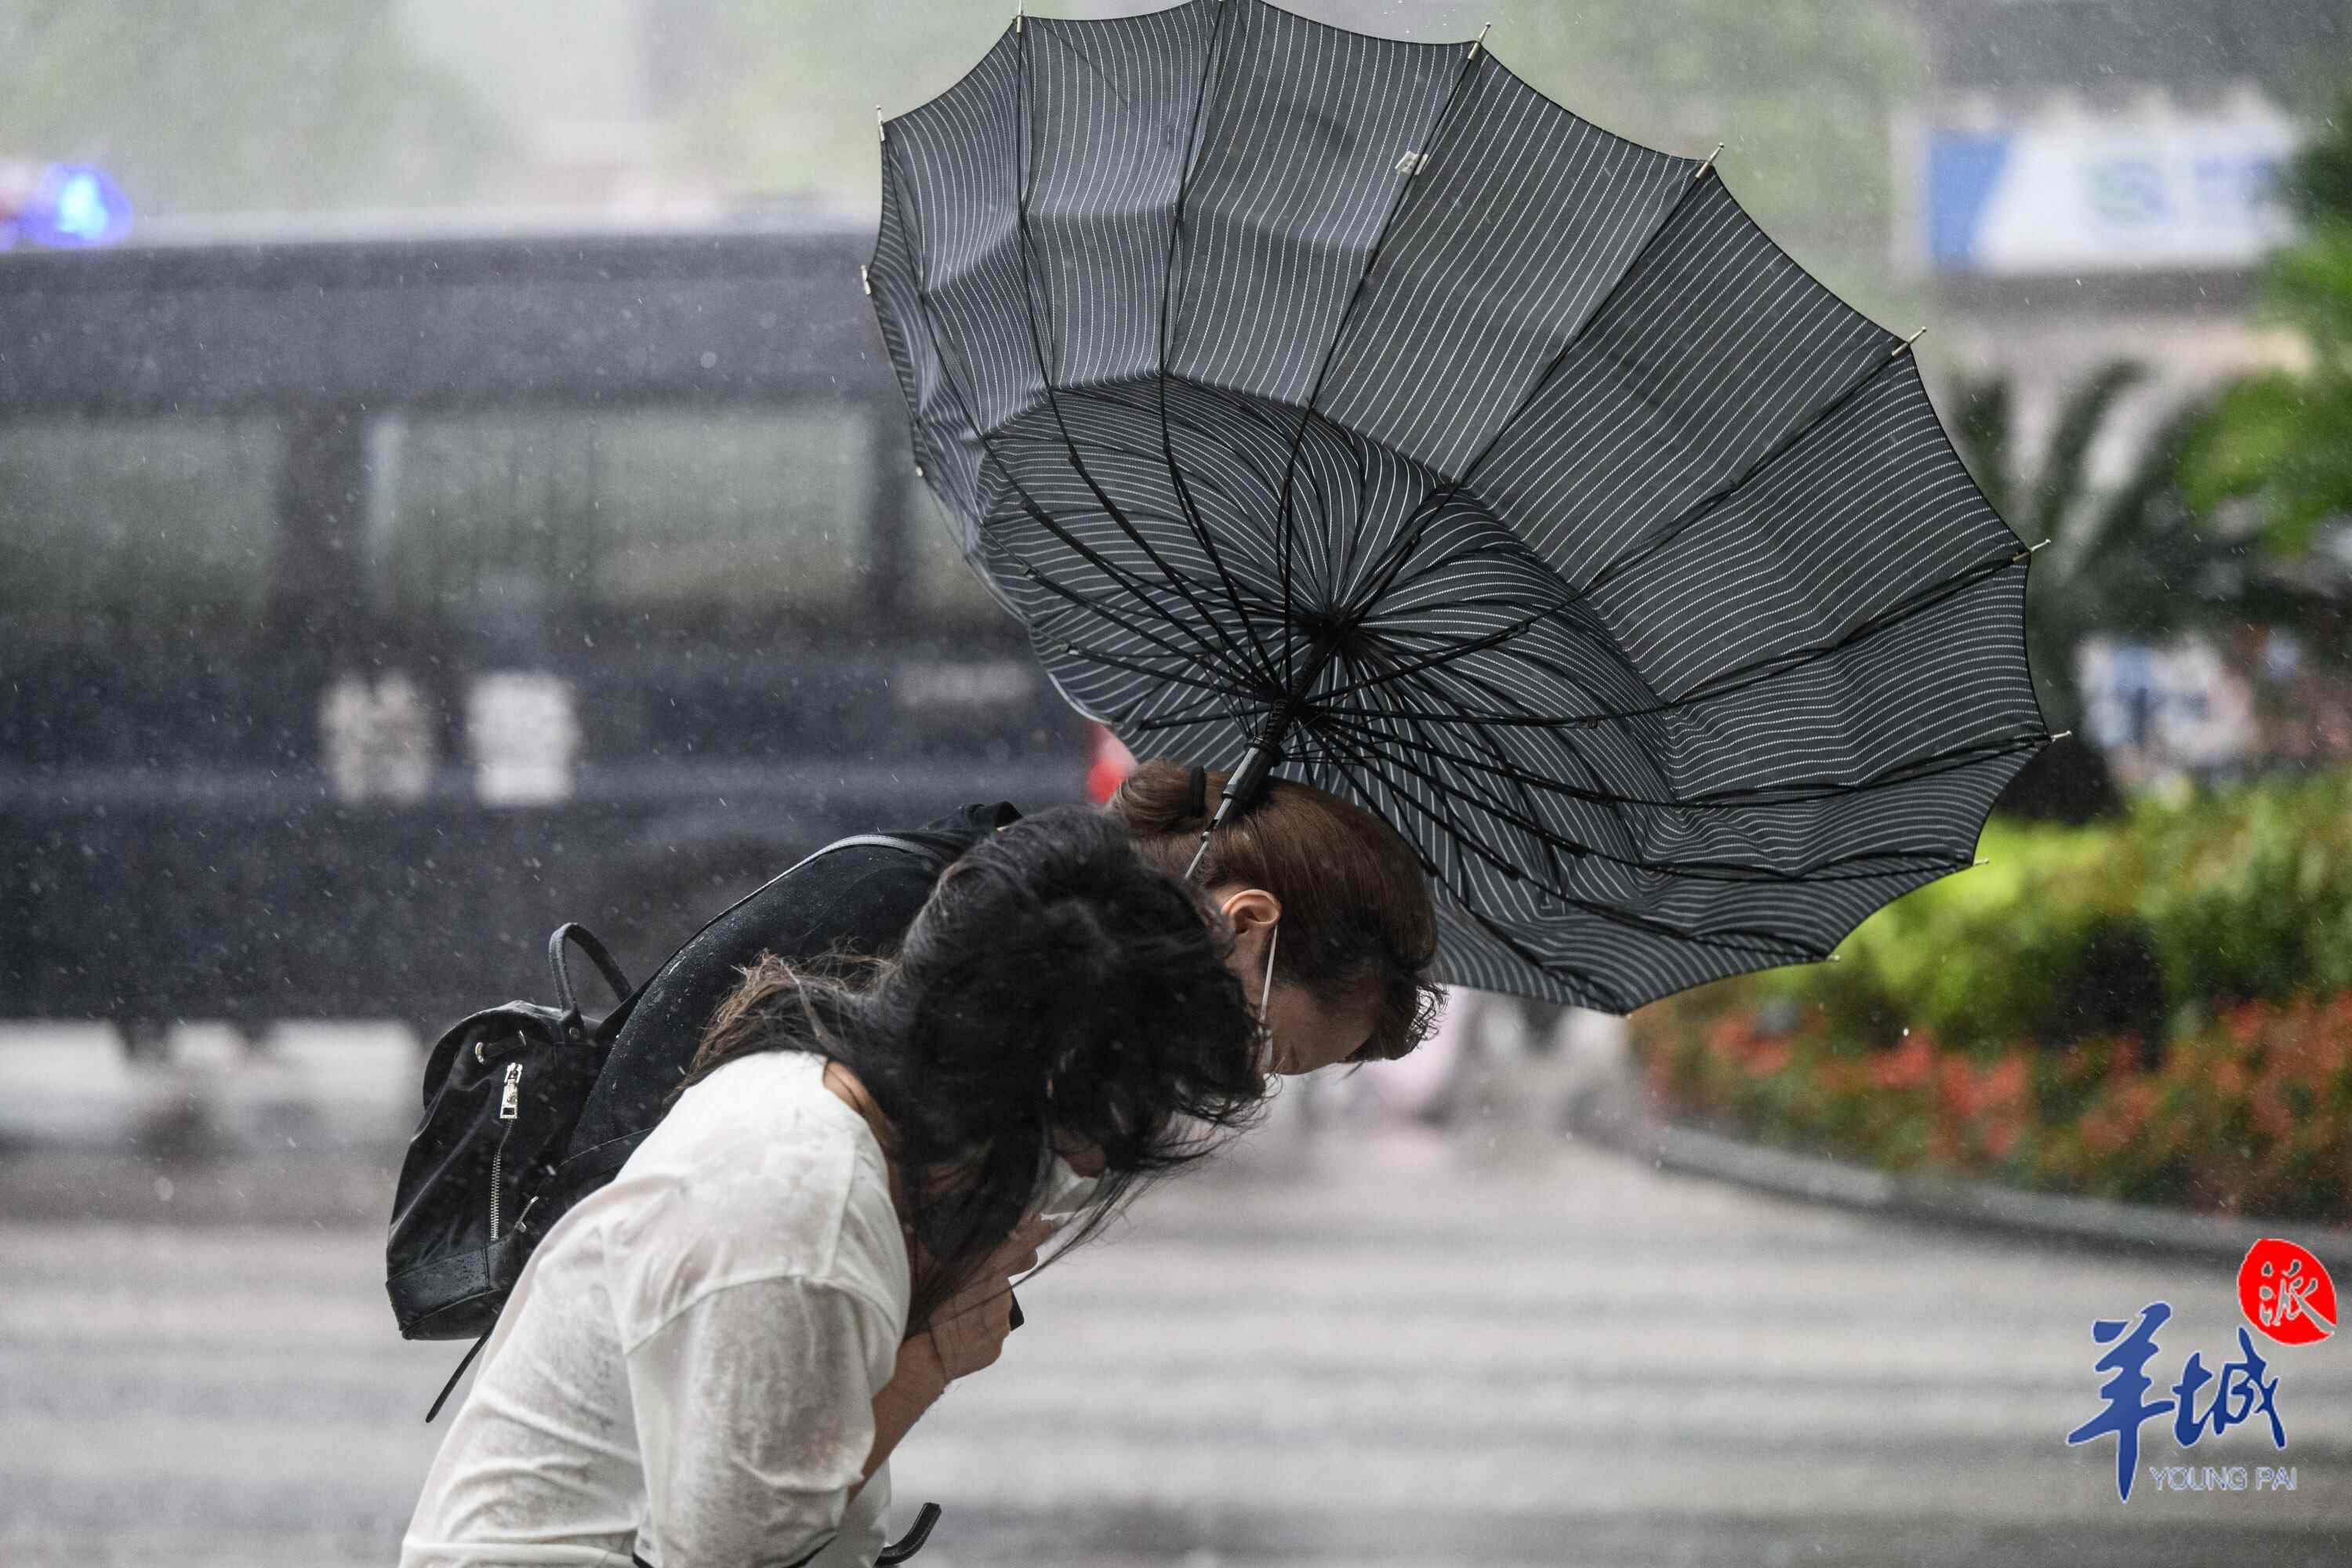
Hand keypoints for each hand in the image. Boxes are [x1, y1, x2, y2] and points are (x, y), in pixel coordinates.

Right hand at [917, 1215, 1054, 1381]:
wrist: (920, 1359)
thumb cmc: (917, 1307)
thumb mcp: (924, 1267)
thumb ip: (933, 1246)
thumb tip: (916, 1225)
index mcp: (985, 1268)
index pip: (1019, 1245)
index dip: (1034, 1233)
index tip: (1047, 1223)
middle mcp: (1000, 1292)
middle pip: (1003, 1278)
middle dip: (992, 1279)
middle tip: (966, 1290)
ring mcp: (1001, 1319)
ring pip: (996, 1305)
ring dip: (982, 1306)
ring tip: (955, 1316)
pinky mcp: (998, 1342)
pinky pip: (992, 1329)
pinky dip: (980, 1329)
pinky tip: (959, 1333)